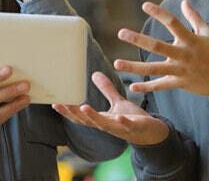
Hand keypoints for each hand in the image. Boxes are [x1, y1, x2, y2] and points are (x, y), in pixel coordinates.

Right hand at [53, 72, 168, 145]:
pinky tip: (118, 117)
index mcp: (102, 120)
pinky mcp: (135, 127)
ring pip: (104, 124)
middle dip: (74, 114)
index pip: (81, 117)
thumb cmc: (133, 119)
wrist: (154, 134)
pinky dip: (122, 123)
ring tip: (83, 107)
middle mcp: (108, 126)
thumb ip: (106, 90)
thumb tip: (95, 74)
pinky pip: (127, 126)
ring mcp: (121, 128)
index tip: (54, 103)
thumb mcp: (118, 102)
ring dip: (93, 117)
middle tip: (61, 105)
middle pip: (87, 121)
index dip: (67, 111)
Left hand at [115, 0, 208, 95]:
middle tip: (121, 33)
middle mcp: (183, 55)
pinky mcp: (180, 83)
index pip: (173, 23)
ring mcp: (181, 70)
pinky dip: (147, 87)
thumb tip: (184, 2)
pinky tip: (132, 86)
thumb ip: (194, 18)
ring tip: (116, 63)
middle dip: (138, 40)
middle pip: (158, 46)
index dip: (159, 13)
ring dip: (134, 67)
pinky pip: (161, 86)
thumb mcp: (208, 34)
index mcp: (190, 40)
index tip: (144, 5)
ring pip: (154, 68)